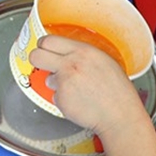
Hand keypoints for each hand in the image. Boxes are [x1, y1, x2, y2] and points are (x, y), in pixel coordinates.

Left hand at [28, 34, 144, 134]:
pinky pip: (55, 97)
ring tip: (77, 90)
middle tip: (43, 64)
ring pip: (47, 79)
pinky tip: (79, 101)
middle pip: (36, 55)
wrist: (119, 115)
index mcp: (82, 51)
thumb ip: (82, 55)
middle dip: (36, 59)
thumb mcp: (104, 61)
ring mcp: (64, 82)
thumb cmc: (117, 91)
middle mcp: (70, 64)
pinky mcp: (61, 99)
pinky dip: (64, 100)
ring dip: (57, 84)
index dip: (43, 45)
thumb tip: (65, 53)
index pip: (49, 40)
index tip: (44, 48)